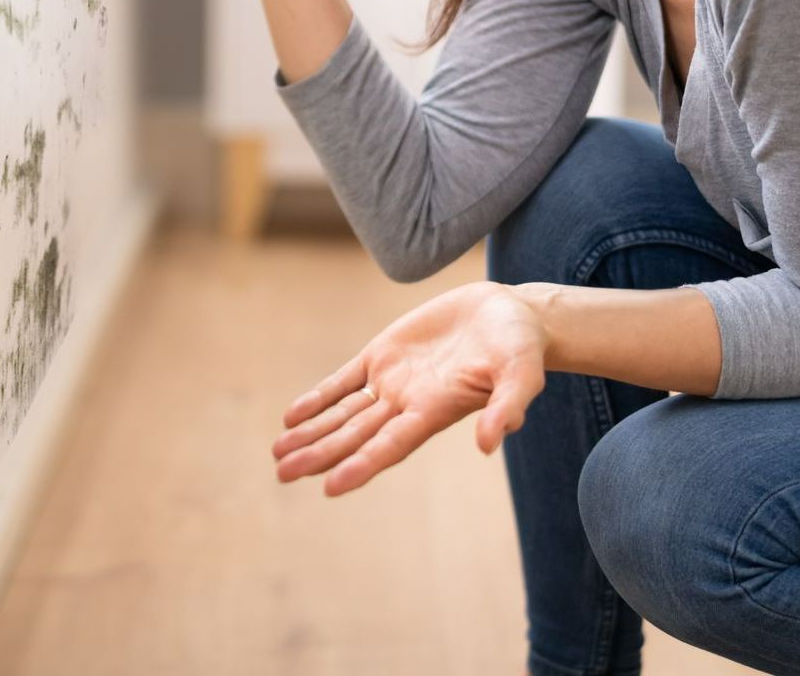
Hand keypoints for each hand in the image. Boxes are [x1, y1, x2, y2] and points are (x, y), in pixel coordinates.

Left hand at [271, 281, 546, 496]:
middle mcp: (408, 403)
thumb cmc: (520, 346)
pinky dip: (319, 397)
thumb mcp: (522, 373)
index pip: (391, 445)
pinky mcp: (385, 353)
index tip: (329, 486)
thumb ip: (507, 406)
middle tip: (282, 474)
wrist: (509, 313)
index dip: (361, 465)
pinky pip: (344, 380)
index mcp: (436, 411)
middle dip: (320, 454)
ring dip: (312, 432)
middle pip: (356, 435)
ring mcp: (393, 380)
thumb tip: (490, 443)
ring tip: (278, 453)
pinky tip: (292, 416)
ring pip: (344, 413)